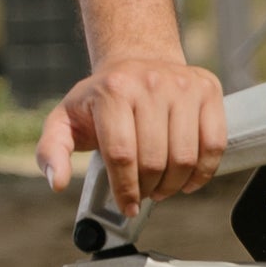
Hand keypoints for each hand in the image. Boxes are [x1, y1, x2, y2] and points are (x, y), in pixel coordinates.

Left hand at [36, 57, 225, 215]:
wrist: (136, 60)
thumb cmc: (100, 98)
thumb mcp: (66, 119)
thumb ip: (51, 150)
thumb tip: (56, 182)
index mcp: (111, 90)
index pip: (121, 154)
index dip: (125, 189)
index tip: (127, 206)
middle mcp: (148, 82)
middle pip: (154, 160)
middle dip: (148, 188)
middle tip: (143, 193)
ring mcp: (181, 85)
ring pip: (185, 157)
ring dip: (174, 185)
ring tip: (161, 186)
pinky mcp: (208, 90)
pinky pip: (214, 145)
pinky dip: (202, 172)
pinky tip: (186, 178)